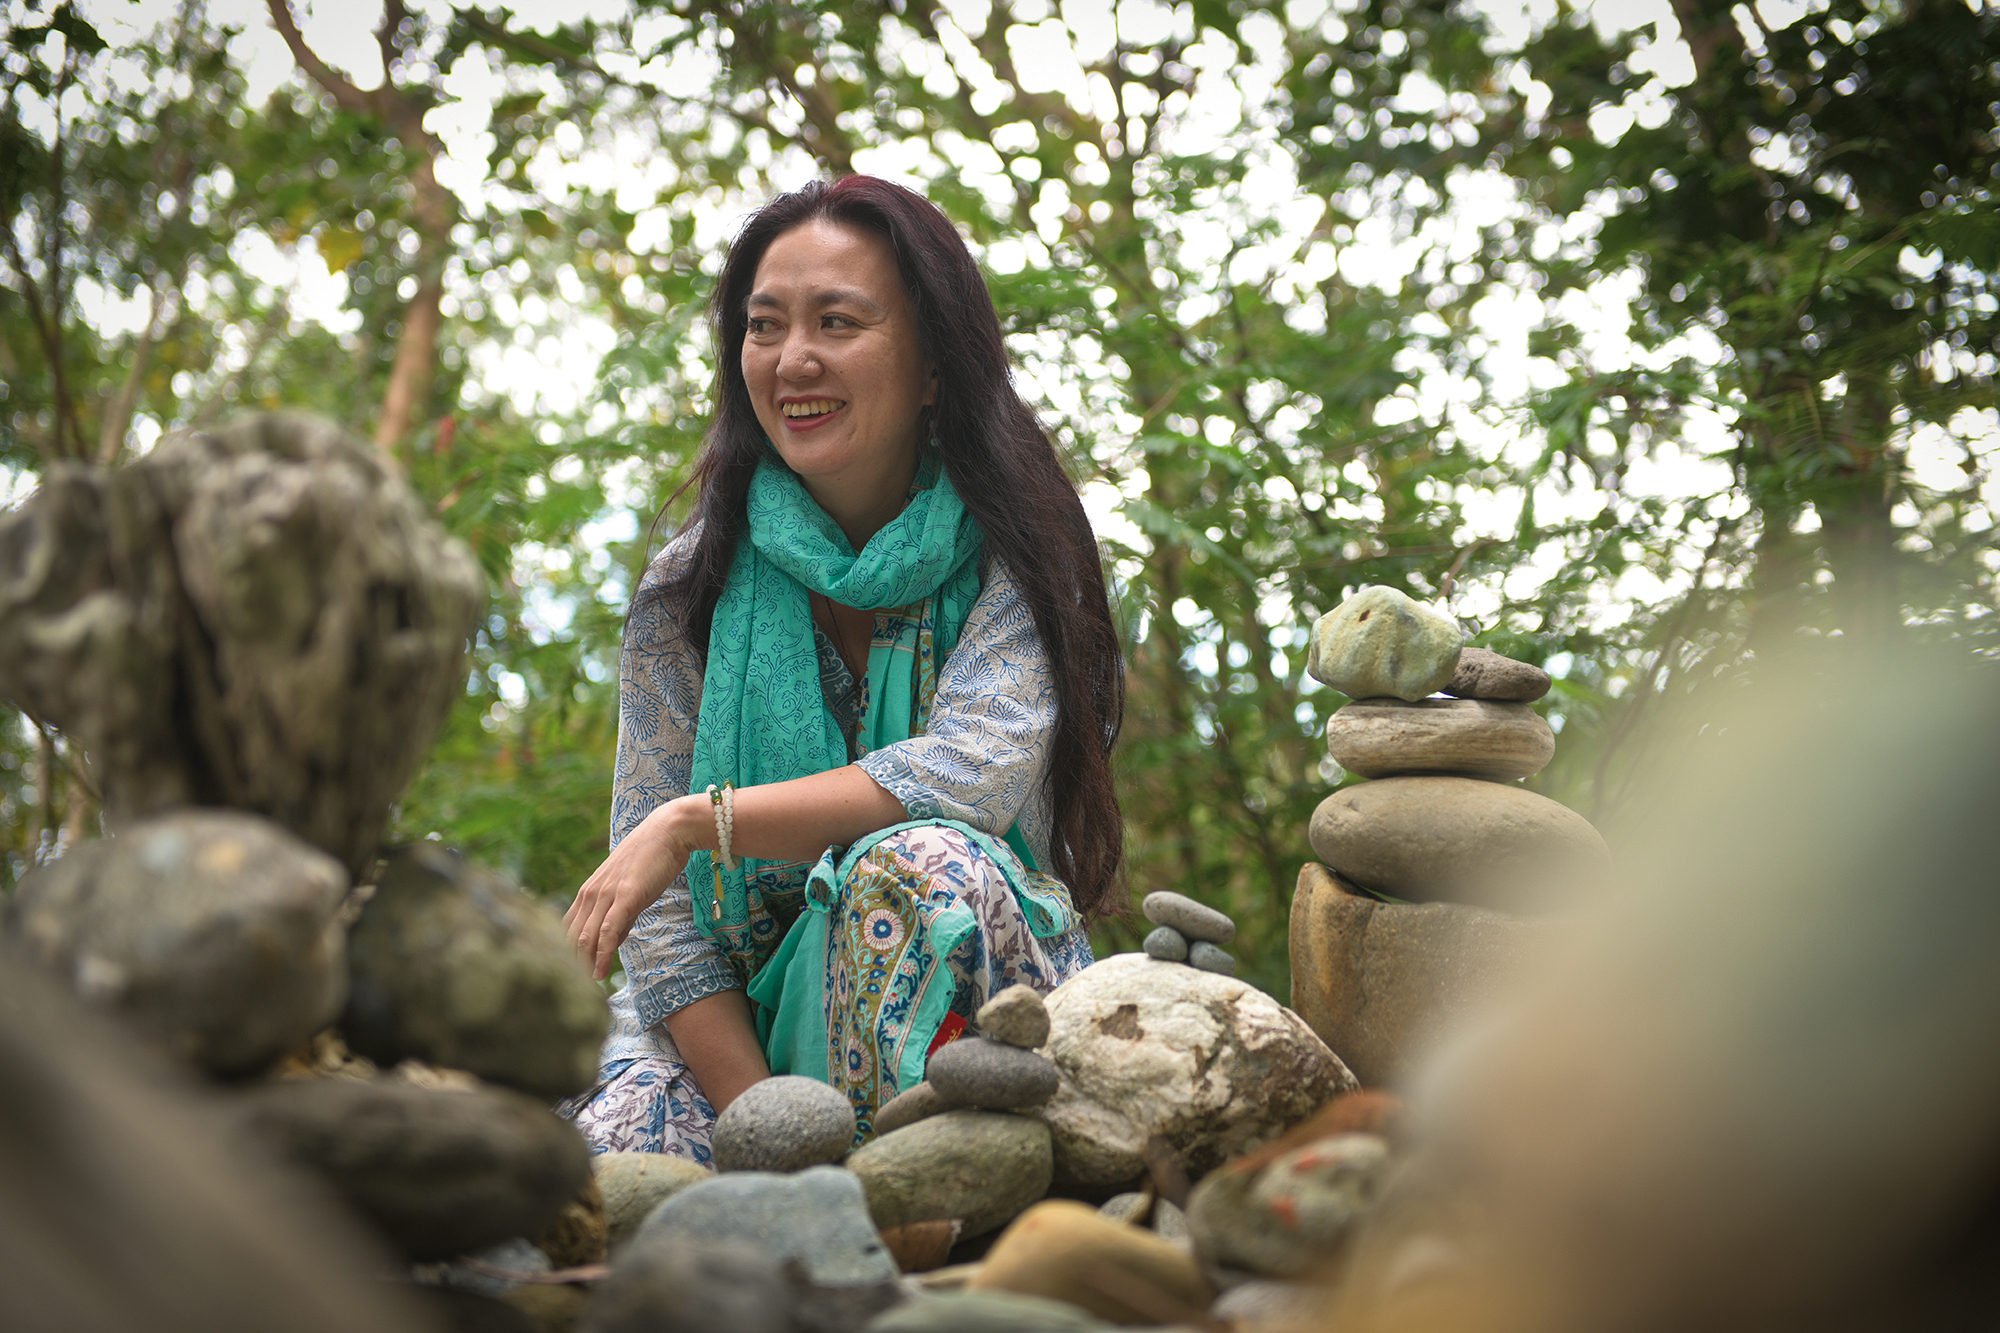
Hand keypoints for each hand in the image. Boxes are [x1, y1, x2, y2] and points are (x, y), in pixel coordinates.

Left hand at [564, 796, 703, 980]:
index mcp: (587, 892)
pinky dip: (602, 954)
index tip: (566, 977)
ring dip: (582, 964)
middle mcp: (590, 893)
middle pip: (569, 937)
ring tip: (583, 990)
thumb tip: (614, 941)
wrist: (669, 831)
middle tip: (570, 992)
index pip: (564, 929)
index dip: (563, 954)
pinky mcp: (625, 896)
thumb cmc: (651, 859)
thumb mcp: (628, 890)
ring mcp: (606, 894)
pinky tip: (601, 972)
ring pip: (585, 937)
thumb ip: (619, 916)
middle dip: (567, 965)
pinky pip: (608, 931)